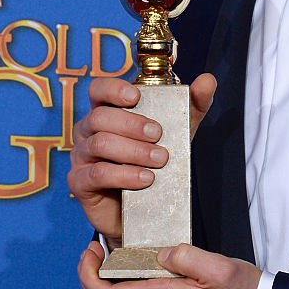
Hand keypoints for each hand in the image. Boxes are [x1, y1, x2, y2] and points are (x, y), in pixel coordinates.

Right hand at [68, 73, 216, 247]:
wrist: (144, 208)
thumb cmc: (154, 161)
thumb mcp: (178, 131)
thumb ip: (192, 105)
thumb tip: (207, 80)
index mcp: (107, 112)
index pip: (98, 90)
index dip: (113, 89)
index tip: (135, 96)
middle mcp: (89, 131)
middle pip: (100, 117)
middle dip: (131, 124)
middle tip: (158, 135)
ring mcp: (82, 157)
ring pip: (100, 144)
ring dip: (133, 150)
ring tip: (159, 160)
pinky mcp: (81, 183)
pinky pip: (98, 174)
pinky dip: (124, 174)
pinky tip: (146, 178)